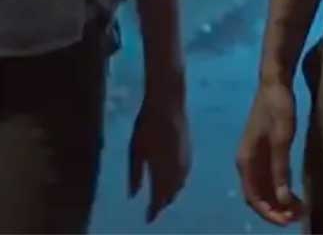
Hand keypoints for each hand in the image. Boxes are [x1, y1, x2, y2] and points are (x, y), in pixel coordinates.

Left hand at [129, 86, 190, 222]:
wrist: (168, 103)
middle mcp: (176, 170)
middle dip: (162, 203)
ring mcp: (186, 161)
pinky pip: (184, 176)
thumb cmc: (146, 125)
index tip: (148, 219)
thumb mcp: (135, 151)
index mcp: (161, 171)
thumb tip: (133, 195)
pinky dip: (177, 183)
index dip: (153, 211)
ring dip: (171, 194)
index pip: (158, 199)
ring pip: (180, 186)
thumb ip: (134, 175)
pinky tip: (172, 181)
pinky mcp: (190, 153)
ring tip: (162, 198)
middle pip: (171, 194)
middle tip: (153, 209)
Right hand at [236, 80, 303, 225]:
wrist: (274, 83)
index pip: (254, 197)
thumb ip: (281, 169)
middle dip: (275, 210)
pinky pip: (268, 179)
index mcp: (246, 161)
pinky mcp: (263, 152)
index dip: (270, 213)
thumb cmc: (278, 108)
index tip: (288, 221)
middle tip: (297, 218)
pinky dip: (279, 190)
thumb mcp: (282, 139)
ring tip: (298, 210)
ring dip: (278, 202)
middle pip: (257, 196)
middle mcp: (246, 163)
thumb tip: (282, 200)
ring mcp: (254, 158)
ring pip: (263, 189)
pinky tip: (293, 194)